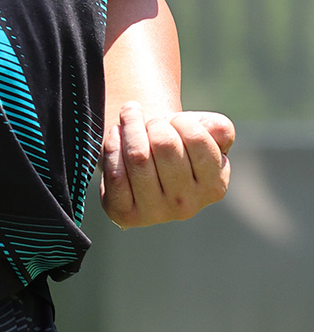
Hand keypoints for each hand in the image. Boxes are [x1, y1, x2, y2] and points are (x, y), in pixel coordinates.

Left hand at [100, 104, 234, 227]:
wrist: (142, 158)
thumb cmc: (176, 142)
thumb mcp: (203, 131)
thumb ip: (219, 128)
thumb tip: (219, 132)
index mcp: (214, 186)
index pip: (196, 139)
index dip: (180, 121)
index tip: (174, 121)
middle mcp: (187, 206)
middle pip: (165, 145)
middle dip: (154, 123)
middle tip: (150, 123)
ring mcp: (155, 213)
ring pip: (137, 156)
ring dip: (130, 127)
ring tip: (130, 117)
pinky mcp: (124, 214)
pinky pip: (115, 173)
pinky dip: (112, 145)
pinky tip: (116, 134)